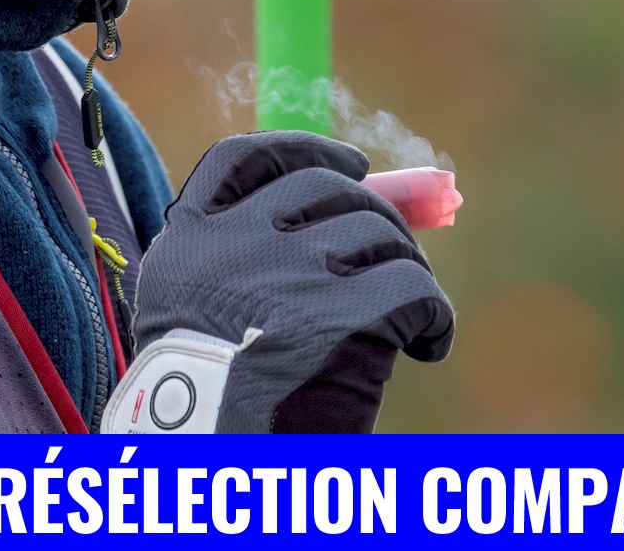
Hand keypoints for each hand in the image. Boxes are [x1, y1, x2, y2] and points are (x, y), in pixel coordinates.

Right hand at [101, 131, 453, 433]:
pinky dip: (434, 317)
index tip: (350, 162)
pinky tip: (426, 346)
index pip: (243, 158)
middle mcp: (236, 245)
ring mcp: (290, 274)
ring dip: (406, 268)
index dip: (306, 149)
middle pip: (327, 187)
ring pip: (380, 234)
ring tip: (407, 320)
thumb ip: (241, 266)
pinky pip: (416, 288)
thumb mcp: (196, 324)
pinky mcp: (342, 315)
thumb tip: (350, 211)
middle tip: (395, 252)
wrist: (213, 473)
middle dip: (375, 213)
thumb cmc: (214, 414)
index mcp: (188, 245)